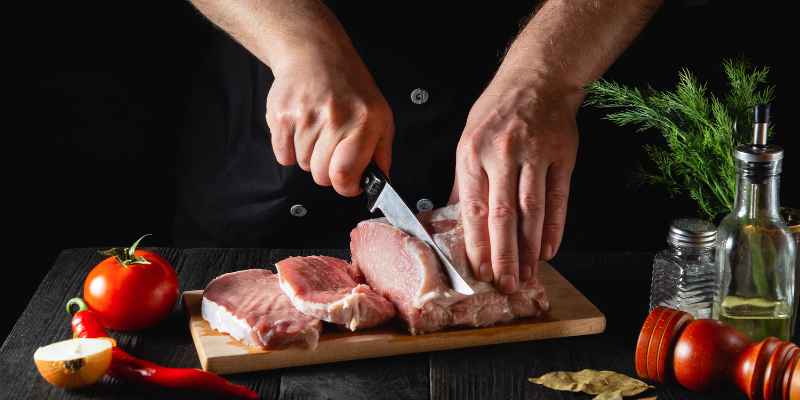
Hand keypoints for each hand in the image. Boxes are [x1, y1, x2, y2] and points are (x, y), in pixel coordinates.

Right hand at [266, 47, 393, 195]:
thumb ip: (381, 153)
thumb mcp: (380, 115)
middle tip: (331, 147)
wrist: (316, 54)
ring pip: (302, 165)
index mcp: (364, 122)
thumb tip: (380, 183)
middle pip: (321, 175)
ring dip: (309, 155)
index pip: (345, 174)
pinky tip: (300, 128)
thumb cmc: (350, 87)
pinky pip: (283, 155)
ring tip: (317, 130)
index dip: (345, 186)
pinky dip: (289, 149)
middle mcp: (335, 118)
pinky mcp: (281, 115)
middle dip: (326, 169)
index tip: (347, 182)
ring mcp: (305, 116)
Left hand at [451, 73, 580, 293]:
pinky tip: (550, 249)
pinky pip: (558, 198)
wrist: (537, 78)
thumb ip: (464, 182)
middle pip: (503, 215)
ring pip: (532, 211)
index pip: (474, 208)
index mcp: (473, 154)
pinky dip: (555, 227)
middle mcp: (503, 155)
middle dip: (504, 254)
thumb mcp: (468, 140)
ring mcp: (535, 155)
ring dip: (531, 248)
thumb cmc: (497, 111)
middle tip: (505, 283)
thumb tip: (454, 219)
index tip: (480, 270)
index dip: (477, 244)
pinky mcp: (562, 156)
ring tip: (529, 274)